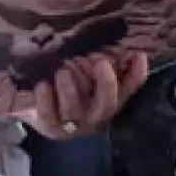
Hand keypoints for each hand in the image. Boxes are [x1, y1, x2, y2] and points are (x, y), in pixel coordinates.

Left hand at [27, 52, 148, 139]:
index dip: (137, 74)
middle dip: (106, 83)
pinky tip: (43, 84)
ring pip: (75, 110)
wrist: (37, 104)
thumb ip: (107, 58)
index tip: (138, 55)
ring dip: (69, 89)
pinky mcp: (51, 126)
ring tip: (62, 71)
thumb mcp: (86, 67)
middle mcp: (95, 114)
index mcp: (109, 98)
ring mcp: (73, 124)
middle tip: (101, 62)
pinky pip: (49, 114)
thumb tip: (126, 48)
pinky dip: (46, 99)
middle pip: (107, 104)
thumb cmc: (68, 82)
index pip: (129, 87)